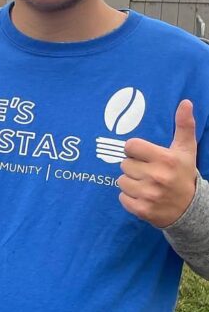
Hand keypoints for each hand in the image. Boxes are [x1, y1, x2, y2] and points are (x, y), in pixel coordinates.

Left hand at [117, 100, 197, 227]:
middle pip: (124, 164)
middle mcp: (157, 176)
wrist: (190, 209)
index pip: (130, 146)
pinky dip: (129, 197)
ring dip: (130, 182)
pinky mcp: (142, 209)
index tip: (145, 155)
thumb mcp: (186, 150)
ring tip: (146, 184)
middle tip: (148, 172)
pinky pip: (121, 197)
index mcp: (165, 159)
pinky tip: (143, 196)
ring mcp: (149, 194)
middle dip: (134, 167)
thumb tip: (185, 102)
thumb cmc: (183, 174)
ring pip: (121, 180)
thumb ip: (184, 125)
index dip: (135, 150)